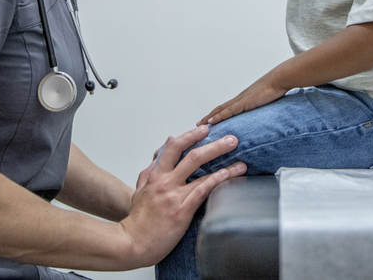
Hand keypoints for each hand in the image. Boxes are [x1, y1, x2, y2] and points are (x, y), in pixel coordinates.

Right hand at [118, 125, 246, 265]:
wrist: (131, 243)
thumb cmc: (137, 221)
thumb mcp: (138, 192)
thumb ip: (148, 174)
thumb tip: (156, 157)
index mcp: (155, 176)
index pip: (173, 147)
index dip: (190, 135)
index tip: (205, 129)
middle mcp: (165, 182)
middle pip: (192, 155)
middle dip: (215, 145)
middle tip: (232, 139)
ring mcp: (173, 196)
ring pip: (201, 173)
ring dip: (225, 166)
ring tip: (242, 163)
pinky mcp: (181, 211)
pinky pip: (202, 192)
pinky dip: (216, 182)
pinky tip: (228, 177)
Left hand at [199, 77, 287, 125]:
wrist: (280, 79)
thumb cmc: (277, 88)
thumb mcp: (269, 101)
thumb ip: (265, 107)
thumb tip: (267, 115)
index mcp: (245, 99)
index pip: (227, 108)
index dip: (218, 114)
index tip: (210, 120)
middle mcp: (240, 98)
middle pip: (220, 109)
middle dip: (209, 117)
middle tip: (199, 124)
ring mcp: (241, 100)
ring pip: (221, 110)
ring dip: (209, 118)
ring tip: (200, 125)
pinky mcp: (244, 102)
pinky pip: (228, 111)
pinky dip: (219, 117)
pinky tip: (211, 122)